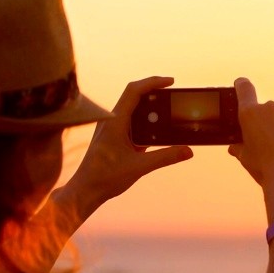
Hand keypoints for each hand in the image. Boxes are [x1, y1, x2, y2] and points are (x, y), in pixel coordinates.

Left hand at [62, 76, 192, 217]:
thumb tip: (188, 151)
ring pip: (134, 110)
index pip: (134, 91)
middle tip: (174, 97)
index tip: (171, 81)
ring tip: (168, 115)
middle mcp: (112, 121)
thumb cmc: (105, 178)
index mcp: (115, 122)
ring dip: (151, 110)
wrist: (85, 190)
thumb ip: (166, 157)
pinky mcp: (113, 137)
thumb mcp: (140, 167)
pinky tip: (157, 133)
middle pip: (135, 96)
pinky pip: (132, 123)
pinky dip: (146, 123)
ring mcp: (112, 128)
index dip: (153, 82)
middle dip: (155, 93)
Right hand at [227, 78, 273, 188]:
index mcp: (250, 114)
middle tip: (266, 141)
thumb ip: (239, 147)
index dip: (242, 85)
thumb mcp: (245, 158)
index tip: (241, 84)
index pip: (244, 88)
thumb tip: (234, 147)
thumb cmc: (264, 168)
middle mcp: (270, 108)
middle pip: (265, 109)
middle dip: (265, 121)